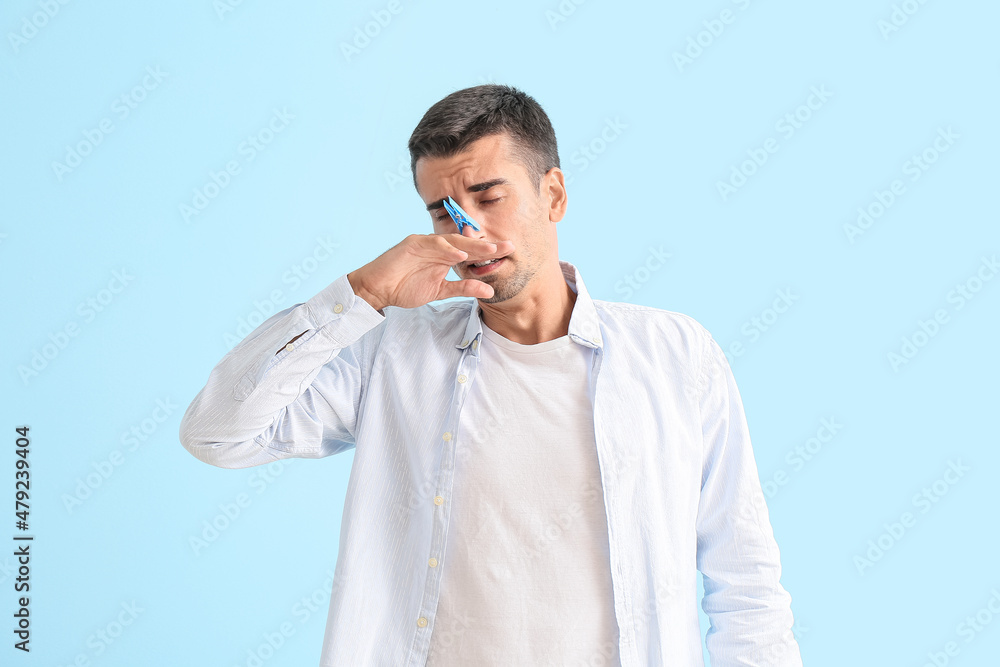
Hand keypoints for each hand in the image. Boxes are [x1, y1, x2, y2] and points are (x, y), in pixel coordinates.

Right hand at [347, 233, 513, 310]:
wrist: (377, 289)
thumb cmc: (404, 288)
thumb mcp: (440, 291)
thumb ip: (463, 288)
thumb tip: (489, 290)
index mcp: (444, 256)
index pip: (470, 252)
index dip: (489, 252)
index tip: (509, 253)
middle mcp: (436, 246)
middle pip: (466, 243)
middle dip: (487, 245)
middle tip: (509, 246)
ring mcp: (425, 243)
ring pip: (452, 241)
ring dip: (471, 244)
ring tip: (490, 248)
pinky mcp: (412, 244)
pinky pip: (432, 244)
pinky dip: (446, 249)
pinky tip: (461, 253)